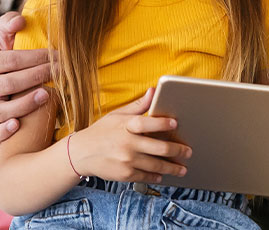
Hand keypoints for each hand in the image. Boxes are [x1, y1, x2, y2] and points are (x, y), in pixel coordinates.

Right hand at [0, 12, 54, 141]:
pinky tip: (17, 125)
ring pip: (1, 110)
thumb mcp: (6, 36)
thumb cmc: (9, 55)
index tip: (57, 55)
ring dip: (25, 103)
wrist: (7, 76)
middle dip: (37, 76)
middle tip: (61, 71)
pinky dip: (3, 130)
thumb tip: (19, 21)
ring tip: (46, 95)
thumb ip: (9, 23)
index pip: (10, 60)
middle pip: (9, 83)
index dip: (35, 57)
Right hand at [68, 89, 189, 183]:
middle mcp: (126, 144)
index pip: (146, 124)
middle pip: (158, 148)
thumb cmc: (101, 132)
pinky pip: (146, 176)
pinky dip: (157, 176)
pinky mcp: (124, 174)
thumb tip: (154, 91)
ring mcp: (126, 161)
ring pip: (156, 165)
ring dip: (172, 168)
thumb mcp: (116, 115)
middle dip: (177, 150)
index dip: (161, 123)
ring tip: (182, 168)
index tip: (175, 123)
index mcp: (125, 126)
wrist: (80, 154)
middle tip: (188, 151)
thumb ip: (138, 106)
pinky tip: (164, 174)